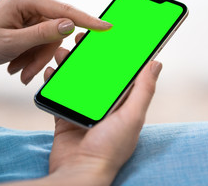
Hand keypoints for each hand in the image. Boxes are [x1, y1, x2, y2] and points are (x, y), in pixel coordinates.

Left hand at [0, 0, 111, 83]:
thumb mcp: (12, 43)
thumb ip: (42, 34)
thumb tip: (70, 25)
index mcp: (25, 0)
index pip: (64, 10)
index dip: (87, 20)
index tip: (106, 27)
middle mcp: (28, 4)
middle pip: (54, 30)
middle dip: (44, 54)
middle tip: (30, 74)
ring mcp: (27, 14)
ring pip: (47, 39)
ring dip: (36, 59)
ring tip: (20, 72)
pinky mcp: (25, 24)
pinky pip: (38, 41)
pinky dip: (31, 56)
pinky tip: (18, 66)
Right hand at [42, 33, 162, 184]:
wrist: (80, 171)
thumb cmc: (110, 147)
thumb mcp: (132, 116)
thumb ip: (143, 89)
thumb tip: (156, 63)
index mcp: (122, 103)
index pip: (120, 72)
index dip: (115, 53)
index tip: (108, 35)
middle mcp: (103, 104)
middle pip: (95, 73)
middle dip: (88, 55)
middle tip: (81, 38)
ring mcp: (83, 109)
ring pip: (76, 80)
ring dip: (69, 65)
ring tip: (62, 51)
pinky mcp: (66, 116)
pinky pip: (59, 94)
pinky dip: (55, 82)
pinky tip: (51, 71)